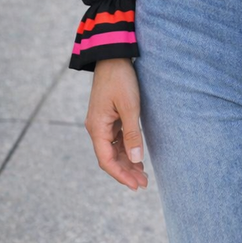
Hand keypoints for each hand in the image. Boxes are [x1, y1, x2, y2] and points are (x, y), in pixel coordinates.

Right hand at [84, 58, 148, 190]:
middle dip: (126, 171)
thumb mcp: (130, 107)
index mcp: (97, 128)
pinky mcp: (109, 116)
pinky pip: (116, 139)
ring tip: (143, 174)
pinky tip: (137, 156)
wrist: (113, 56)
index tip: (135, 186)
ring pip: (113, 149)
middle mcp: (96, 128)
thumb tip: (136, 159)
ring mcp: (102, 122)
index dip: (121, 175)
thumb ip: (132, 134)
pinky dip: (126, 149)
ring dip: (127, 161)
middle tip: (144, 183)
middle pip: (110, 157)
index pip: (106, 161)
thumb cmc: (121, 79)